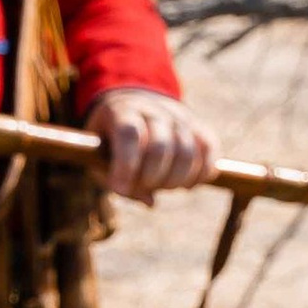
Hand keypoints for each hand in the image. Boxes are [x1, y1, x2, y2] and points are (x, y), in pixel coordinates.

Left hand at [86, 88, 216, 203]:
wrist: (134, 106)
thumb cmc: (112, 141)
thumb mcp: (99, 156)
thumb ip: (115, 178)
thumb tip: (151, 201)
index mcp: (122, 111)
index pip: (130, 134)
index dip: (126, 164)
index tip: (121, 188)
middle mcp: (154, 109)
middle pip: (161, 146)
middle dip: (152, 178)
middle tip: (145, 187)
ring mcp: (180, 116)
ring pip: (187, 152)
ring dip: (176, 180)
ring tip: (164, 186)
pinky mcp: (200, 127)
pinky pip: (209, 150)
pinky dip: (201, 174)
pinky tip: (186, 185)